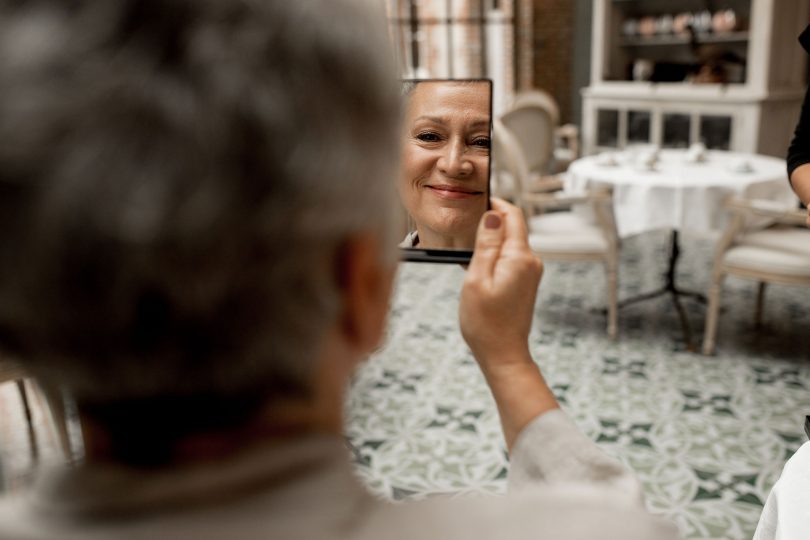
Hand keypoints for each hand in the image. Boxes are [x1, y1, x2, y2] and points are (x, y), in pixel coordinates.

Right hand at [459, 198, 556, 449]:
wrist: (503, 354)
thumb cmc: (485, 323)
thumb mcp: (477, 279)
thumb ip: (486, 245)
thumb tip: (492, 216)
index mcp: (520, 257)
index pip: (513, 215)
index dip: (495, 203)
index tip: (475, 201)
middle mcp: (530, 261)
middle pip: (511, 227)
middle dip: (489, 224)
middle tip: (463, 232)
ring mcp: (530, 272)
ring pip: (509, 243)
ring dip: (488, 243)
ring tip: (466, 257)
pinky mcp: (525, 282)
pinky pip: (509, 258)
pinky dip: (493, 258)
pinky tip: (476, 272)